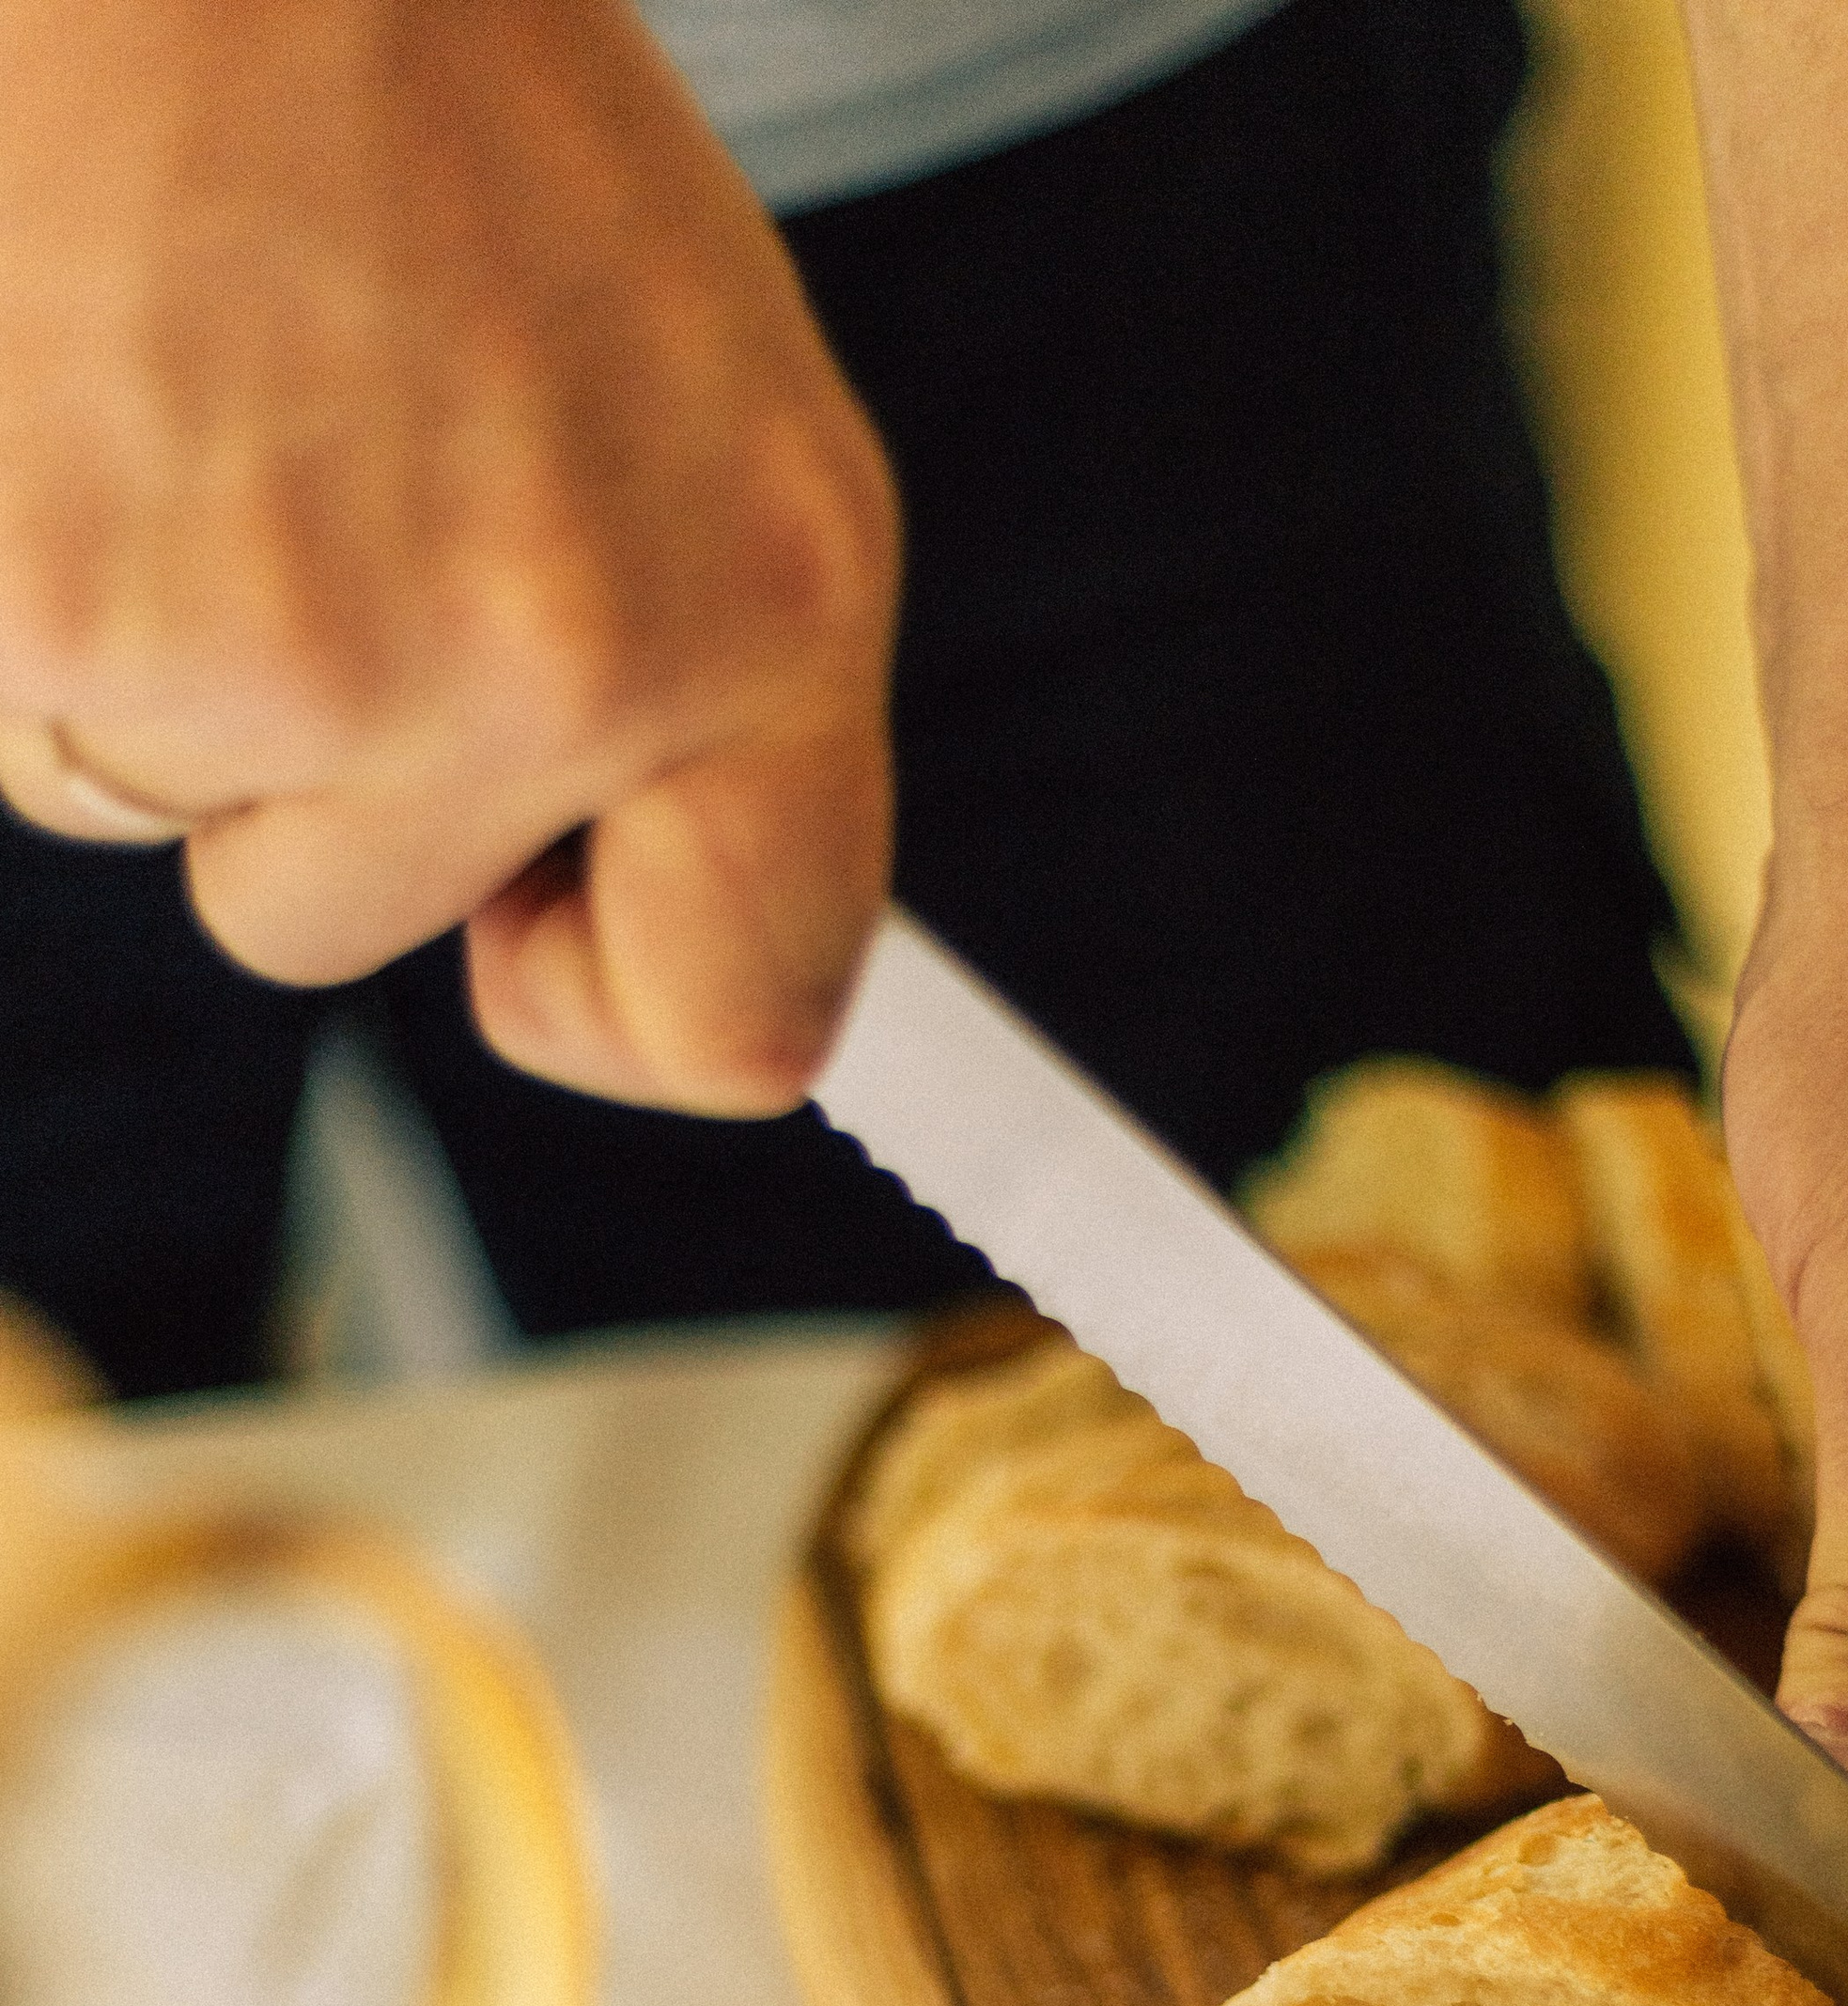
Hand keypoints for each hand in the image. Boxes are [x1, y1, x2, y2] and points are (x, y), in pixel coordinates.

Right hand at [0, 0, 897, 1111]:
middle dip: (311, 770)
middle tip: (319, 493)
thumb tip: (655, 959)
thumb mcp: (710, 416)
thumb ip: (712, 713)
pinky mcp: (60, 612)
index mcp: (761, 617)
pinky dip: (42, 596)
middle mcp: (549, 669)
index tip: (540, 929)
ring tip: (214, 404)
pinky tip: (101, 393)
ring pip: (176, 829)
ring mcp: (294, 657)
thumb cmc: (462, 126)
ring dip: (173, 672)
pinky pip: (31, 731)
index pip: (740, 1024)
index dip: (618, 1006)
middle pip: (352, 926)